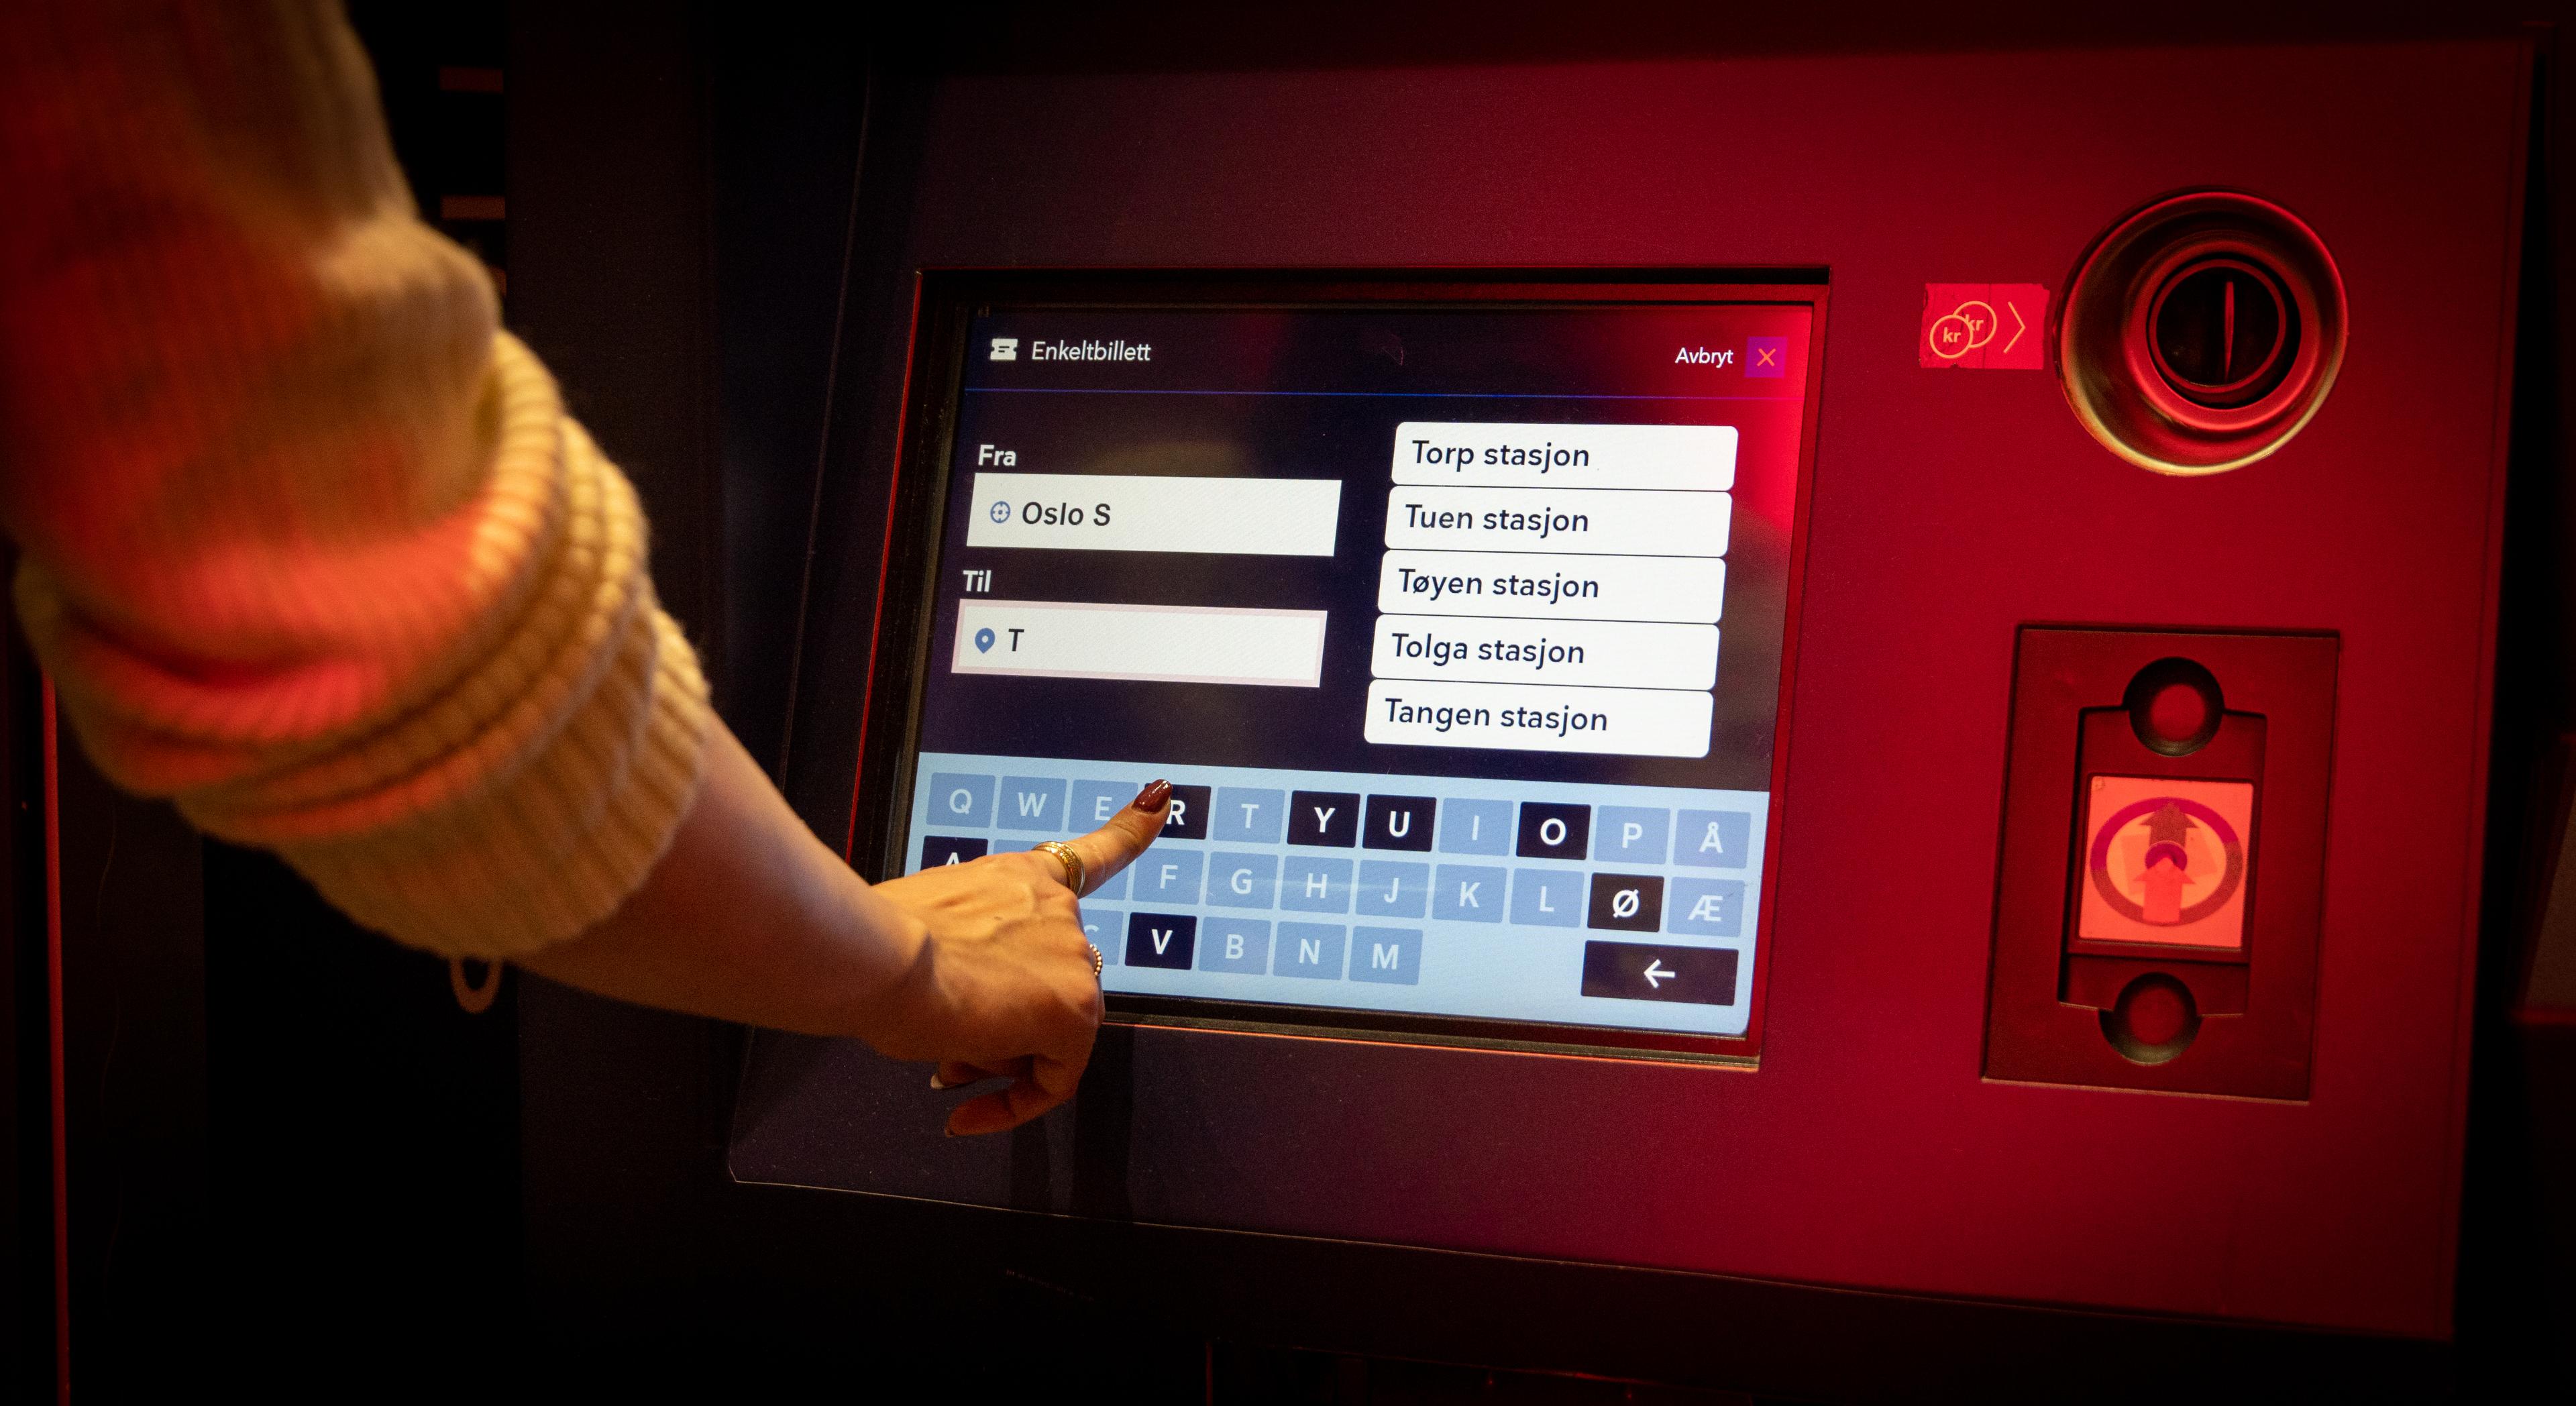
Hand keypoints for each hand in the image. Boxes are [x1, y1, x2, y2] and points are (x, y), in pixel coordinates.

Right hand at [865, 780, 1171, 1134]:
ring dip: (995, 1056)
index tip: (1158, 802)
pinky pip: (1057, 1077)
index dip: (1128, 829)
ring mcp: (1073, 957)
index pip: (1089, 853)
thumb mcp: (934, 935)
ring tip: (941, 1059)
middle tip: (948, 1052)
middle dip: (1003, 1026)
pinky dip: (1014, 1104)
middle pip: (1047, 986)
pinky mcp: (1075, 1010)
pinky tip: (968, 1115)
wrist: (876, 955)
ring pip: (1046, 1030)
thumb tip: (985, 1031)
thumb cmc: (877, 944)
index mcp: (1020, 877)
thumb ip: (977, 964)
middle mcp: (1058, 907)